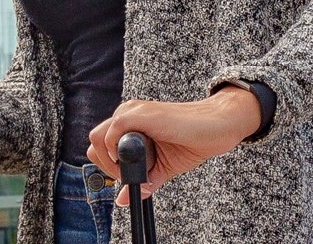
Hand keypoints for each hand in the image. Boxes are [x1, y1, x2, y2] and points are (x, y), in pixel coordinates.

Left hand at [85, 88, 259, 205]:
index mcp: (130, 123)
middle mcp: (128, 113)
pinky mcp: (142, 114)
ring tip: (137, 170)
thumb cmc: (192, 141)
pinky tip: (137, 159)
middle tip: (131, 176)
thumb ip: (142, 180)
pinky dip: (118, 151)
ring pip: (98, 138)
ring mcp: (133, 111)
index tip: (128, 177)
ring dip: (112, 162)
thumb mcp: (162, 167)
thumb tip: (122, 200)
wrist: (218, 126)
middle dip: (107, 166)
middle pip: (94, 142)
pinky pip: (112, 132)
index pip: (100, 144)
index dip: (109, 165)